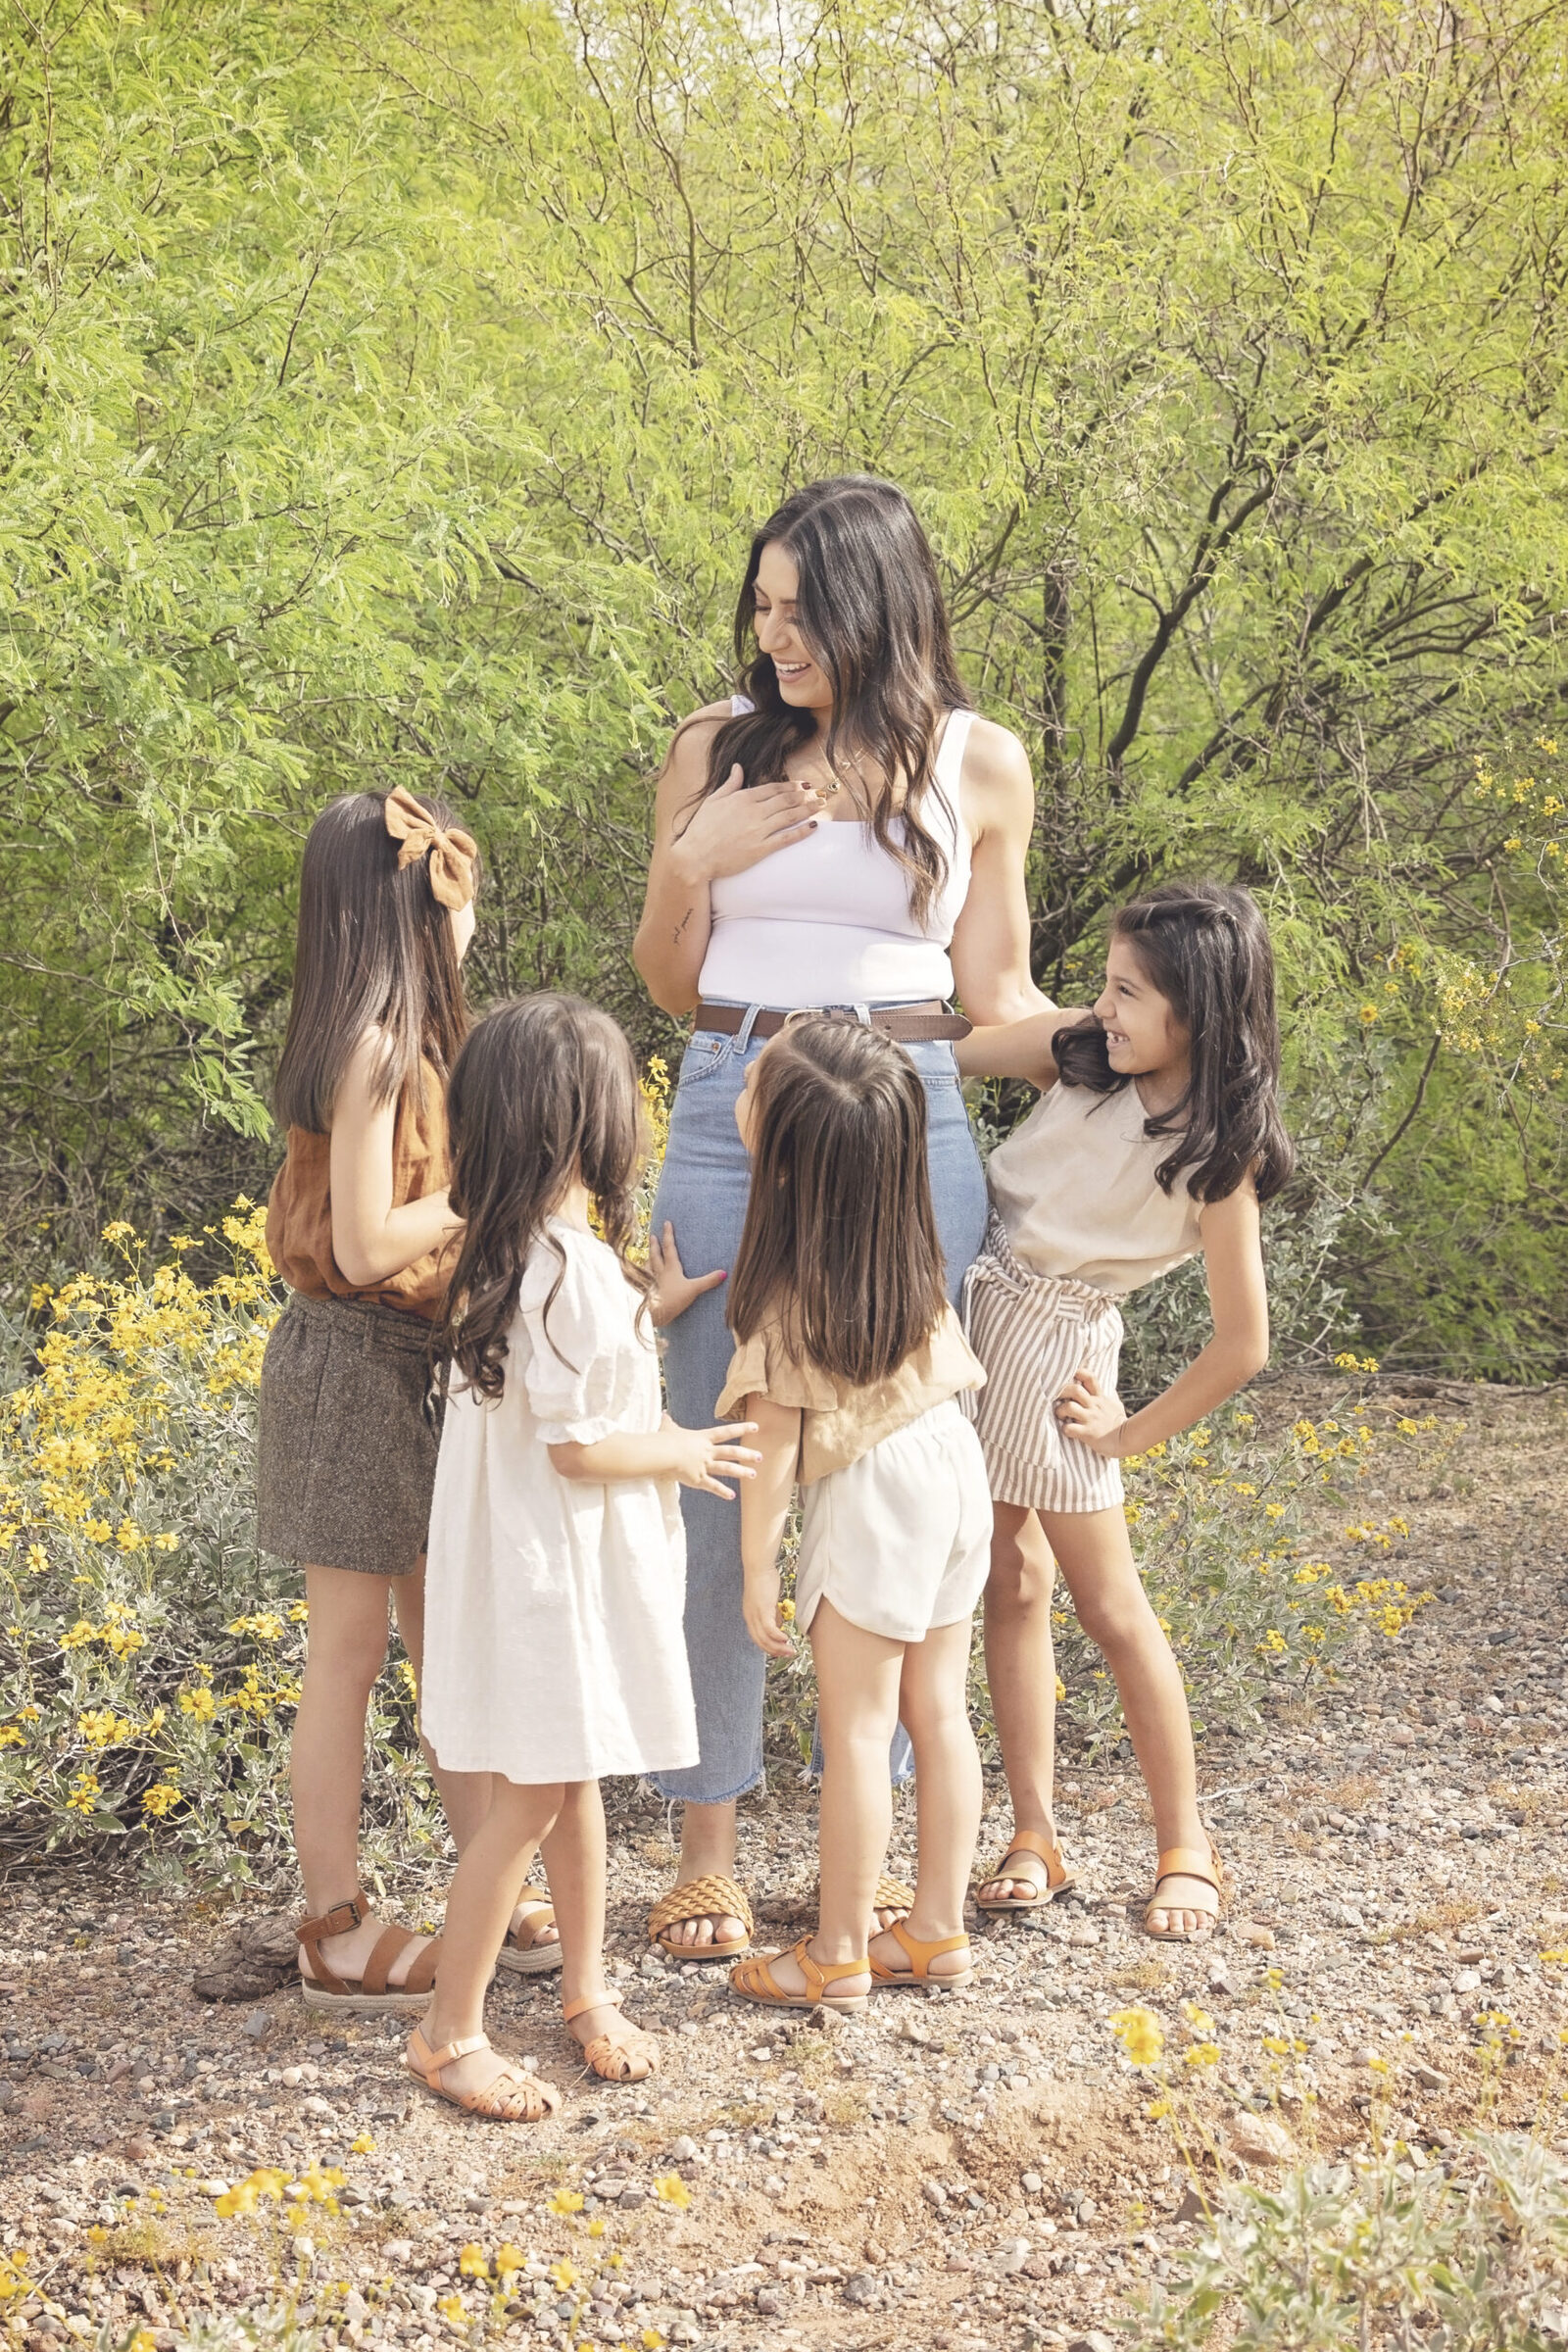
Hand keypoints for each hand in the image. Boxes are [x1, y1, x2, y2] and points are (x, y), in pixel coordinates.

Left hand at [648, 1220, 726, 1326]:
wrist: (656, 1315)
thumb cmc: (674, 1300)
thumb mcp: (694, 1289)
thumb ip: (708, 1281)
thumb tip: (724, 1273)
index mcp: (671, 1268)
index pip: (669, 1247)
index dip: (668, 1234)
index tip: (667, 1223)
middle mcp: (661, 1273)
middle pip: (656, 1255)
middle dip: (655, 1244)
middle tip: (652, 1235)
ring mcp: (654, 1282)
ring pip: (651, 1266)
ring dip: (650, 1258)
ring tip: (649, 1252)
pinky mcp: (652, 1293)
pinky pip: (650, 1280)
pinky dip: (649, 1275)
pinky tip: (649, 1278)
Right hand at [666, 1420, 760, 1498]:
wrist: (662, 1454)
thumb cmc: (664, 1439)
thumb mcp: (667, 1427)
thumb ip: (668, 1422)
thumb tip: (662, 1413)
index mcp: (702, 1438)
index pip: (726, 1432)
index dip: (742, 1429)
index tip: (756, 1427)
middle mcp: (707, 1452)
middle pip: (731, 1452)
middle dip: (746, 1454)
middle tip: (760, 1457)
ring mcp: (704, 1466)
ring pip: (726, 1468)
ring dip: (740, 1472)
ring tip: (753, 1474)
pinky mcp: (698, 1479)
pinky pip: (713, 1486)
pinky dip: (722, 1491)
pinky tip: (732, 1496)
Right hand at [670, 763, 825, 884]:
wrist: (695, 856)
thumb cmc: (701, 829)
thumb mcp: (713, 800)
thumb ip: (730, 784)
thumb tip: (738, 767)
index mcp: (742, 798)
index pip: (773, 788)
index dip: (791, 786)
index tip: (803, 784)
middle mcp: (753, 812)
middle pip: (785, 800)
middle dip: (804, 795)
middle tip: (817, 793)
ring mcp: (758, 830)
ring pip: (789, 816)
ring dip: (807, 809)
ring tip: (820, 805)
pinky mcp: (760, 849)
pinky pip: (786, 838)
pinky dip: (801, 832)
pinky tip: (813, 826)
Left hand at [742, 1566, 792, 1656]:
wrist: (759, 1566)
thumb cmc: (764, 1578)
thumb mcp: (768, 1600)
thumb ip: (773, 1613)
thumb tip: (780, 1625)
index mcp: (750, 1615)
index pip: (757, 1638)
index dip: (768, 1647)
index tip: (779, 1651)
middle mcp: (750, 1617)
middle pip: (760, 1642)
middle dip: (775, 1651)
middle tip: (788, 1654)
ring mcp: (755, 1614)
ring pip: (765, 1638)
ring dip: (778, 1647)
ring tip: (790, 1650)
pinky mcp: (763, 1609)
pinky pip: (769, 1629)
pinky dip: (778, 1637)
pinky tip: (786, 1639)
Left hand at [1054, 1369, 1127, 1456]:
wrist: (1127, 1440)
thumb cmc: (1120, 1423)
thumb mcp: (1116, 1405)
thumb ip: (1109, 1396)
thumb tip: (1109, 1387)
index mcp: (1099, 1397)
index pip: (1089, 1377)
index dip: (1078, 1373)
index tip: (1070, 1377)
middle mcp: (1094, 1405)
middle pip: (1075, 1389)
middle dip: (1062, 1392)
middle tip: (1057, 1398)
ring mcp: (1090, 1418)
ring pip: (1069, 1407)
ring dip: (1060, 1410)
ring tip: (1061, 1415)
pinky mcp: (1087, 1433)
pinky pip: (1070, 1428)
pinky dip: (1065, 1429)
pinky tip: (1067, 1430)